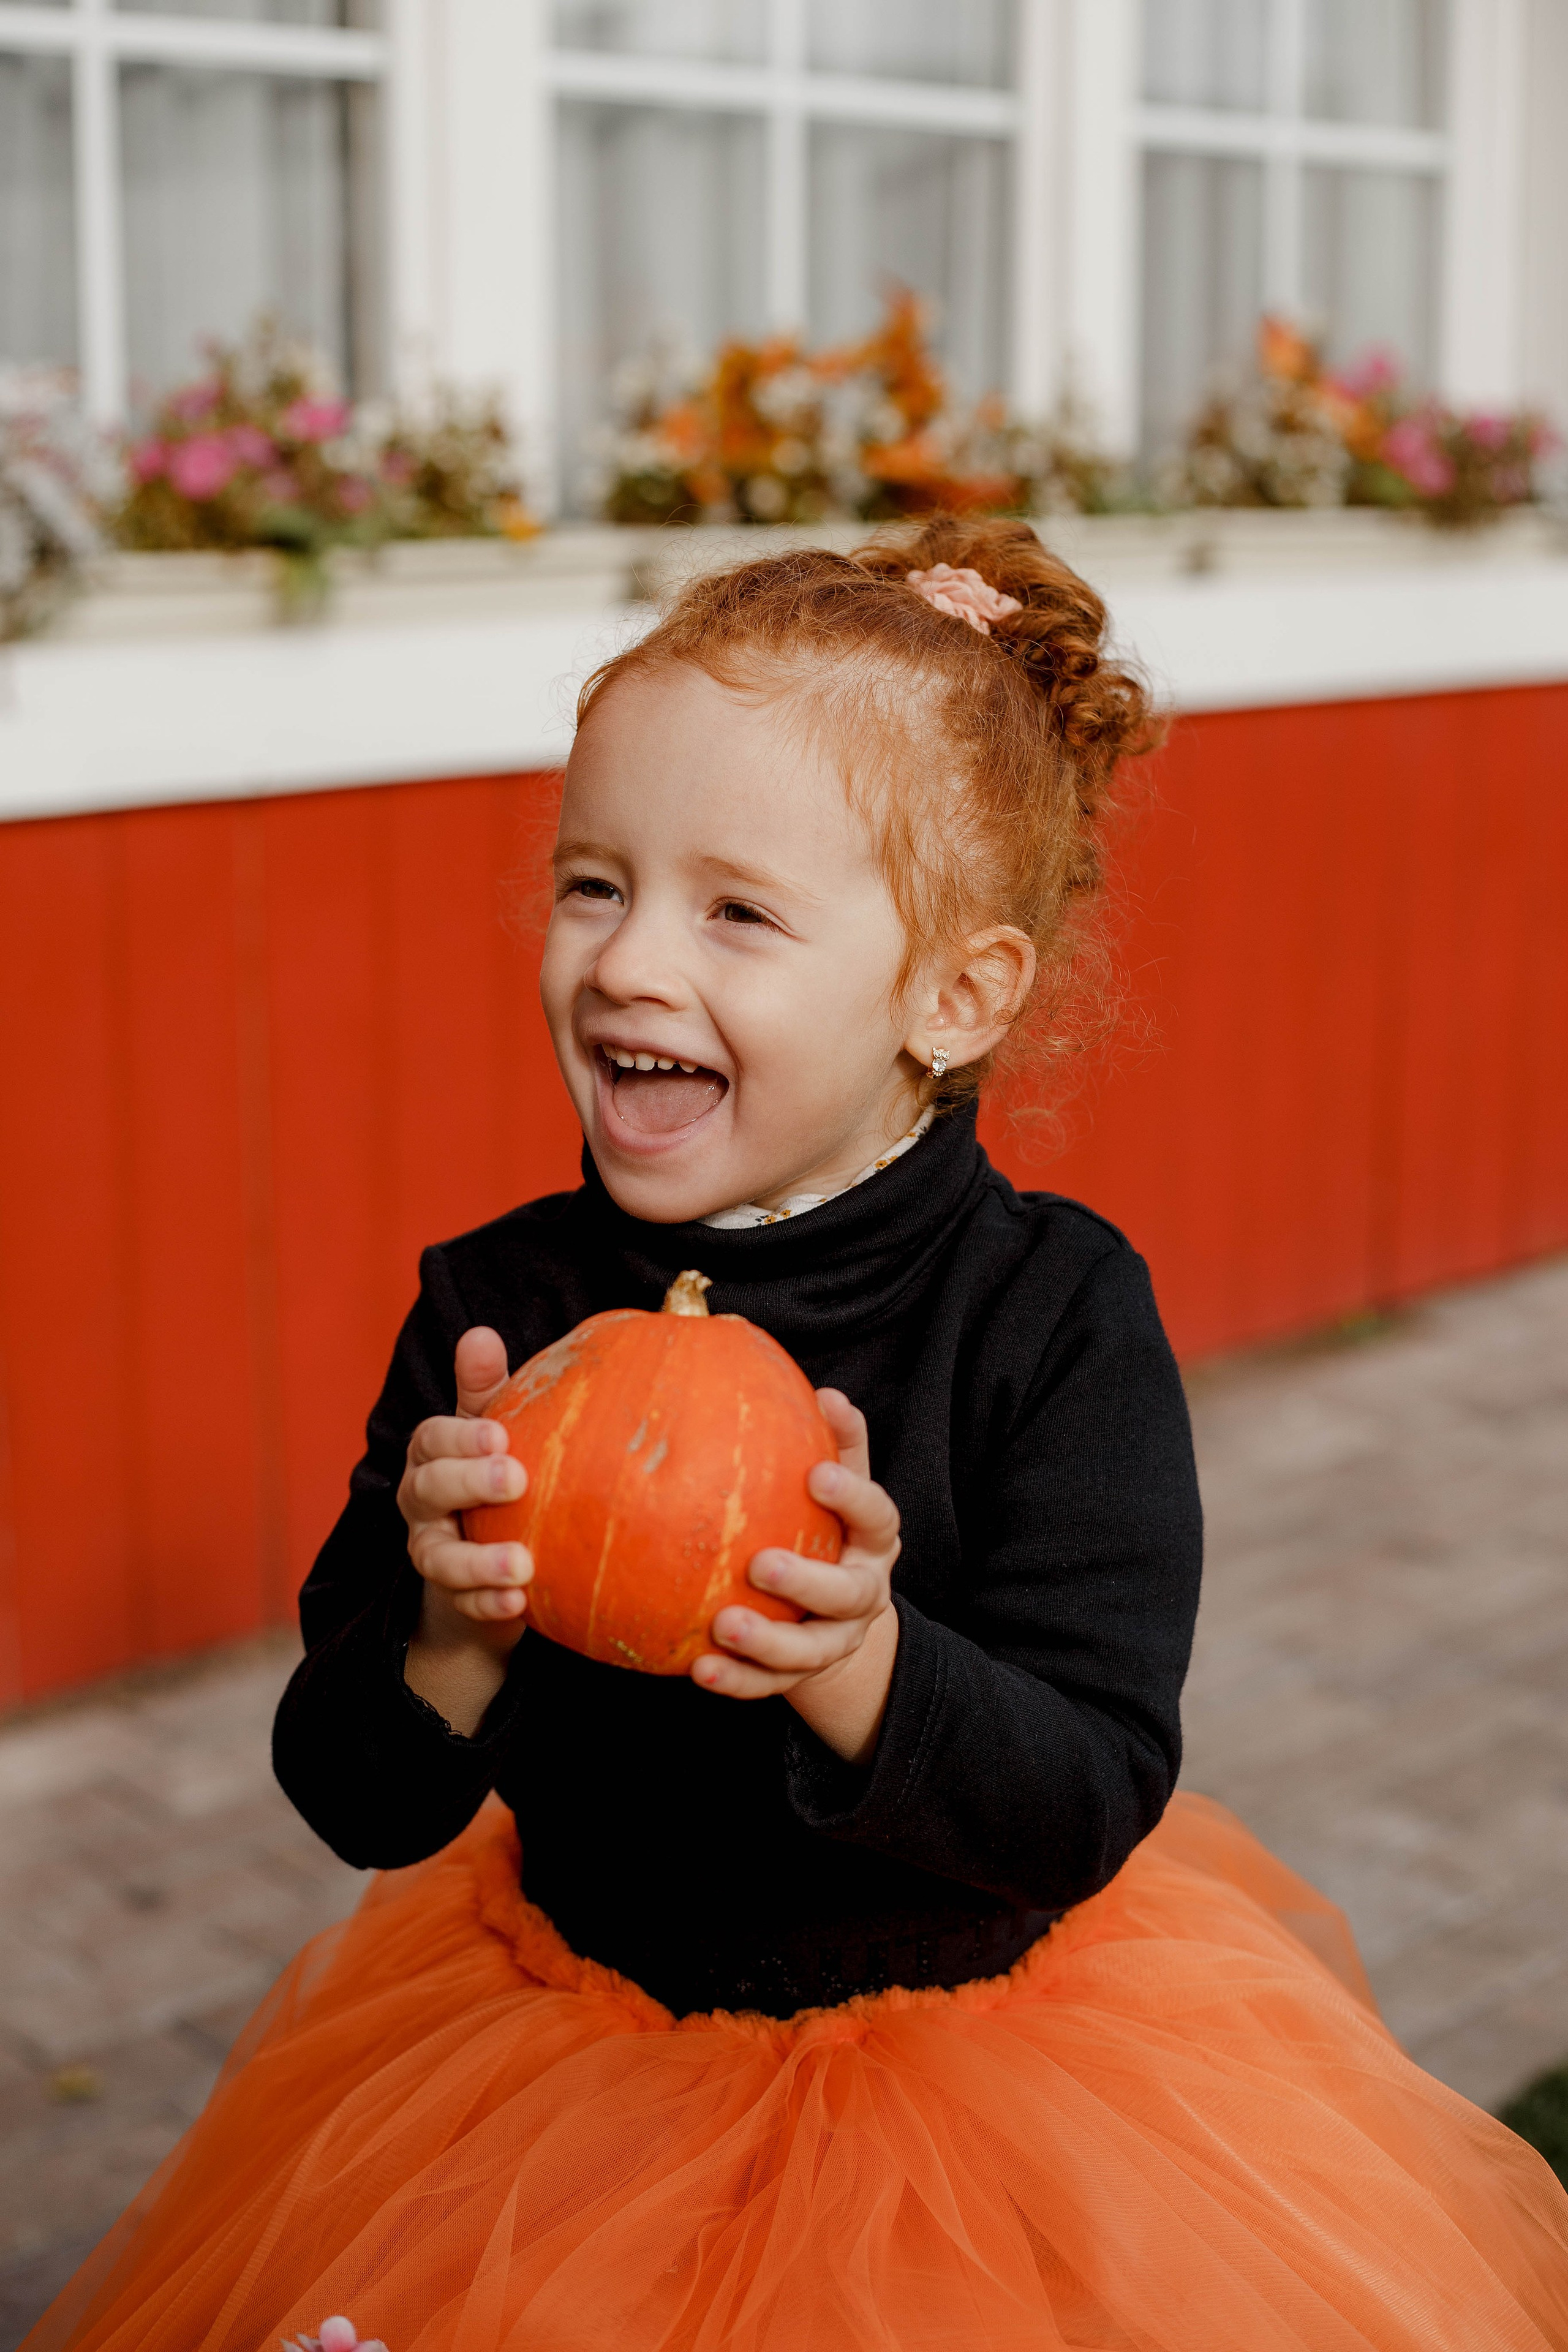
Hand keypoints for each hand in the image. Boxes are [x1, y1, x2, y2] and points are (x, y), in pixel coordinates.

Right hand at [399, 1328, 529, 1732]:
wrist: (489, 1563)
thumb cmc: (494, 1476)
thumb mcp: (492, 1430)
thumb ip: (485, 1389)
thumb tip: (480, 1334)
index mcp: (432, 1456)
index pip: (432, 1439)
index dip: (460, 1436)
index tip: (499, 1435)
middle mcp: (422, 1504)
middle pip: (428, 1491)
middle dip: (468, 1484)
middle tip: (516, 1479)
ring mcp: (433, 1552)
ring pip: (437, 1558)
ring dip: (478, 1562)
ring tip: (522, 1564)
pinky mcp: (454, 1599)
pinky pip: (464, 1606)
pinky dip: (488, 1605)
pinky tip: (520, 1602)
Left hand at [692, 1391, 900, 1764]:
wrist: (829, 1609)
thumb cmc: (823, 1522)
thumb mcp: (835, 1481)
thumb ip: (835, 1440)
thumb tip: (824, 1390)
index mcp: (874, 1541)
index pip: (876, 1517)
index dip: (852, 1497)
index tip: (816, 1474)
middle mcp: (863, 1593)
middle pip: (847, 1594)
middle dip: (806, 1581)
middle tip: (759, 1563)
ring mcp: (835, 1640)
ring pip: (810, 1650)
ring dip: (767, 1642)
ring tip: (722, 1626)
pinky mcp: (802, 1676)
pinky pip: (769, 1684)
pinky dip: (736, 1680)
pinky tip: (699, 1668)